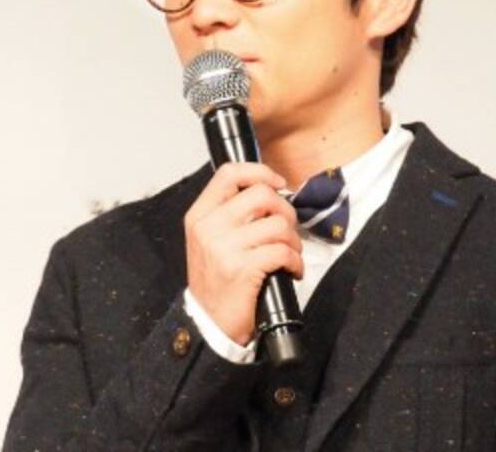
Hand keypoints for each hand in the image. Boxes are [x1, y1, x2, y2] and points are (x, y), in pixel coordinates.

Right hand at [184, 162, 302, 345]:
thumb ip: (231, 212)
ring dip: (293, 240)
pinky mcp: (242, 269)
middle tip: (287, 228)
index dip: (259, 172)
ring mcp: (224, 248)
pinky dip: (296, 261)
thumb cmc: (216, 280)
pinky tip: (291, 269)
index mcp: (199, 215)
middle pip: (261, 194)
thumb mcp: (210, 239)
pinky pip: (283, 251)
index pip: (229, 173)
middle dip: (285, 210)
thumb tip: (269, 189)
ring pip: (278, 224)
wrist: (209, 324)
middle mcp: (208, 227)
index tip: (278, 183)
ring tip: (289, 253)